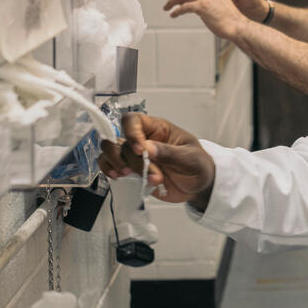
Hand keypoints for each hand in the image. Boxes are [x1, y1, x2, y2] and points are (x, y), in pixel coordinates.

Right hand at [98, 112, 215, 207]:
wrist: (199, 186)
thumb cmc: (198, 165)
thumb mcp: (190, 157)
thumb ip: (169, 152)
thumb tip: (147, 148)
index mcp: (158, 129)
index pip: (134, 120)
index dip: (131, 132)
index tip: (139, 150)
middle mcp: (143, 139)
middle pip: (122, 139)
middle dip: (130, 158)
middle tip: (146, 171)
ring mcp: (135, 156)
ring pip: (112, 151)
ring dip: (118, 164)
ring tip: (130, 175)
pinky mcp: (131, 171)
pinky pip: (110, 165)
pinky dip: (108, 170)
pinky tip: (118, 177)